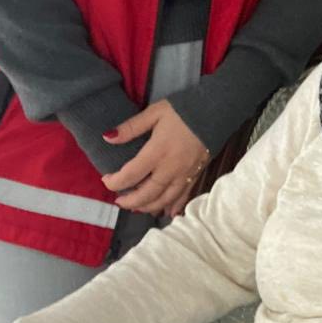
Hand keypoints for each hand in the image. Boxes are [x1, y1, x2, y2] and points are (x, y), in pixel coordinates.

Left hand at [99, 99, 209, 216]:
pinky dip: (174, 206)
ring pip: (165, 200)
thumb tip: (107, 137)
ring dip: (148, 206)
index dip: (114, 182)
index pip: (130, 175)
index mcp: (157, 152)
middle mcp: (170, 169)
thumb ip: (131, 127)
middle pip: (147, 194)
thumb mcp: (154, 112)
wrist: (215, 111)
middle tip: (119, 201)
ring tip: (137, 207)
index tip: (106, 179)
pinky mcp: (196, 175)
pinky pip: (183, 196)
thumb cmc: (182, 110)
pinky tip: (167, 212)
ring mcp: (184, 174)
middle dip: (130, 201)